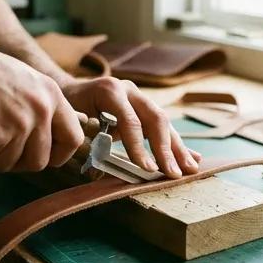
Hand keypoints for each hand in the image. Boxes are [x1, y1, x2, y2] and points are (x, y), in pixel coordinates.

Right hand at [0, 35, 84, 172]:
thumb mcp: (24, 80)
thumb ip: (41, 108)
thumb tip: (51, 142)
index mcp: (51, 95)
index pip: (73, 139)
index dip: (60, 155)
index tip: (46, 157)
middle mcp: (40, 111)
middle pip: (39, 161)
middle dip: (19, 162)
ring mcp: (18, 125)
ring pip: (10, 164)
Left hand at [60, 77, 201, 179]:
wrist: (69, 89)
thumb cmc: (68, 109)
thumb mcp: (72, 121)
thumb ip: (87, 139)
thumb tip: (97, 170)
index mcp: (110, 91)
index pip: (130, 121)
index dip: (140, 147)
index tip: (147, 169)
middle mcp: (130, 91)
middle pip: (156, 120)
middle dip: (166, 150)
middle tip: (173, 173)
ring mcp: (141, 98)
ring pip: (165, 124)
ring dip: (179, 149)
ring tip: (191, 169)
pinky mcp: (147, 109)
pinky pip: (165, 128)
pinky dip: (178, 146)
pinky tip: (193, 159)